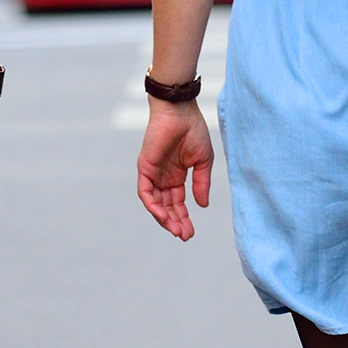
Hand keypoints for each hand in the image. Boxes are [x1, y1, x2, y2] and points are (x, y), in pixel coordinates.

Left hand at [135, 99, 213, 240]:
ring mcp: (153, 173)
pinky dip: (152, 205)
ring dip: (164, 218)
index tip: (191, 233)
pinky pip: (145, 192)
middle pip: (166, 206)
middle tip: (184, 235)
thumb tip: (202, 206)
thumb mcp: (203, 161)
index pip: (177, 203)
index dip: (184, 218)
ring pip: (155, 203)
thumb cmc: (193, 130)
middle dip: (175, 222)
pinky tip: (162, 216)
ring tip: (175, 230)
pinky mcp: (144, 168)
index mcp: (176, 176)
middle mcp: (163, 177)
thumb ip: (201, 183)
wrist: (180, 111)